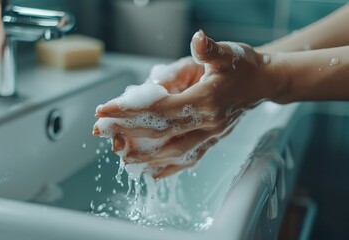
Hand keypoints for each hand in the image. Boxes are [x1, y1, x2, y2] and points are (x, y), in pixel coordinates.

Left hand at [94, 30, 282, 177]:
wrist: (263, 83)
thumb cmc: (242, 66)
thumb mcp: (226, 53)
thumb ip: (209, 49)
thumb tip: (198, 39)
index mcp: (206, 99)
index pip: (160, 108)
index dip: (130, 110)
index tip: (104, 111)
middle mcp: (208, 122)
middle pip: (161, 132)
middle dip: (128, 132)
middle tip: (101, 131)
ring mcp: (211, 135)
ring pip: (174, 151)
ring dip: (145, 155)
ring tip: (121, 156)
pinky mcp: (213, 141)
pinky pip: (189, 159)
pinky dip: (169, 168)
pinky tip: (152, 173)